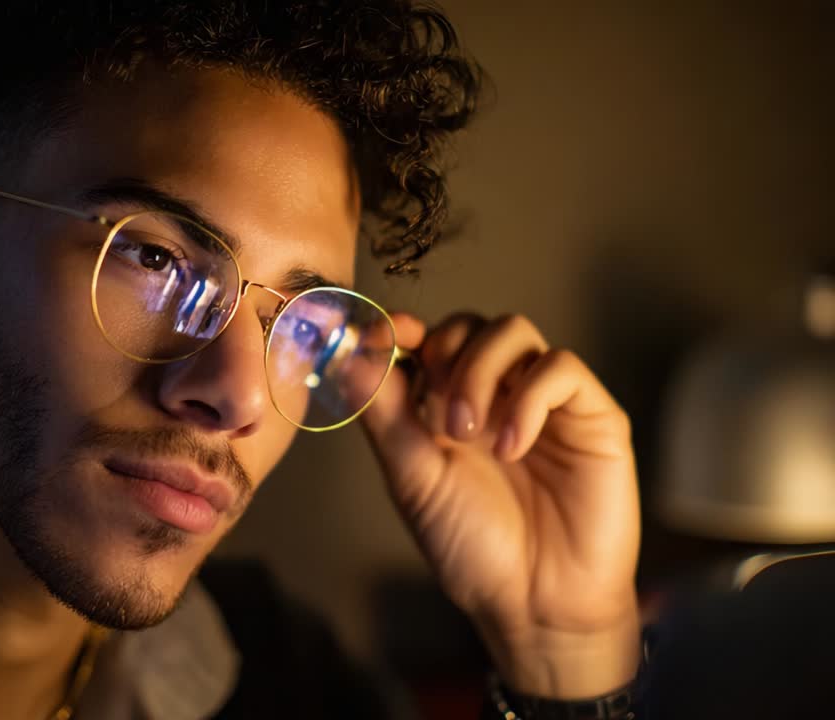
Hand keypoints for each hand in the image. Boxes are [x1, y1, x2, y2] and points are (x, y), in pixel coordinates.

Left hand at [360, 312, 641, 697]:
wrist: (534, 604)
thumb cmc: (473, 547)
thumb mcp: (412, 477)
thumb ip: (383, 413)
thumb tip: (348, 353)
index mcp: (446, 405)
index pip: (426, 339)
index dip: (402, 329)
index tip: (385, 338)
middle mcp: (496, 394)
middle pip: (469, 325)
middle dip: (443, 354)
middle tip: (437, 416)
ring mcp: (545, 401)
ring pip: (514, 331)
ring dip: (479, 371)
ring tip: (467, 432)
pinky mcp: (592, 415)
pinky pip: (561, 368)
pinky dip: (528, 398)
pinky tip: (511, 447)